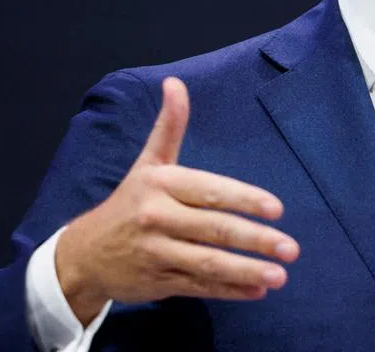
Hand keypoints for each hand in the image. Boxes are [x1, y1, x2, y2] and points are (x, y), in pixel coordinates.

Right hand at [55, 77, 299, 324]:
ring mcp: (158, 254)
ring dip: (246, 271)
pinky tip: (256, 291)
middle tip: (290, 248)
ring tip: (279, 276)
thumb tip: (176, 83)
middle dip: (255, 240)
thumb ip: (169, 126)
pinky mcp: (158, 284)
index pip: (209, 191)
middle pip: (213, 230)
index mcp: (160, 185)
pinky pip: (199, 287)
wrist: (83, 253)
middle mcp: (158, 218)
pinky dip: (229, 291)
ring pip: (207, 264)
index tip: (276, 209)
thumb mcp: (147, 162)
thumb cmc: (128, 202)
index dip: (244, 199)